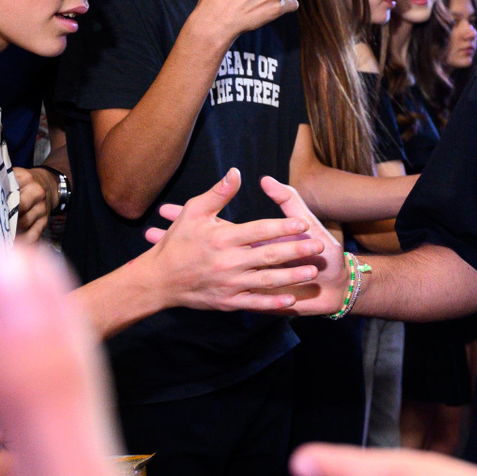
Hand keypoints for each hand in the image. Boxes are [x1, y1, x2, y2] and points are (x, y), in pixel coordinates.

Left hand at [12, 168, 57, 240]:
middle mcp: (37, 193)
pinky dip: (20, 241)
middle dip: (3, 217)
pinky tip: (9, 242)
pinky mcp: (44, 222)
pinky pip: (32, 235)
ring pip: (24, 224)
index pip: (9, 191)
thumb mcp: (13, 175)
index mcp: (26, 179)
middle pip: (18, 209)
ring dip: (9, 230)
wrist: (48, 184)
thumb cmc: (23, 182)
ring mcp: (42, 209)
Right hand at [138, 169, 328, 312]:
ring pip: (266, 280)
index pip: (260, 230)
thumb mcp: (193, 213)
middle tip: (319, 247)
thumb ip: (218, 194)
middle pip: (268, 255)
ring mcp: (229, 283)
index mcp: (222, 238)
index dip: (283, 227)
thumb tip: (236, 172)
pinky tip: (291, 298)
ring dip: (291, 276)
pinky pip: (254, 302)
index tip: (304, 224)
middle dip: (296, 251)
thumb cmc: (177, 243)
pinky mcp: (227, 301)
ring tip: (312, 271)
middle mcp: (227, 261)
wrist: (157, 281)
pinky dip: (273, 302)